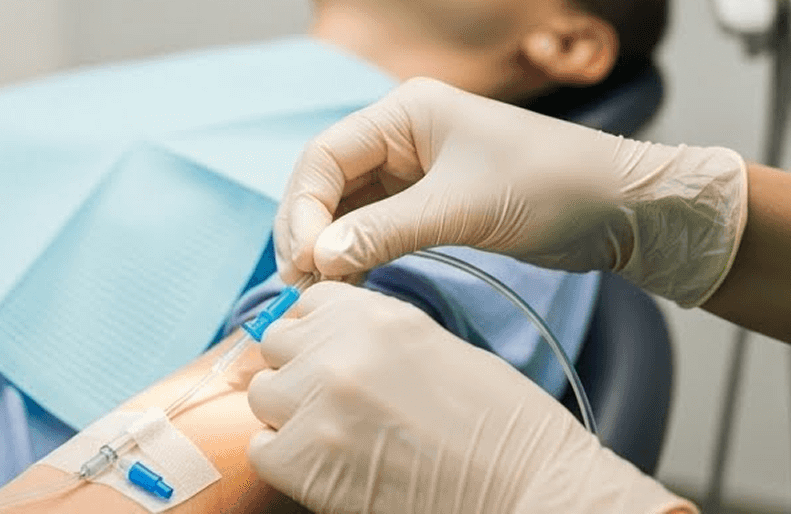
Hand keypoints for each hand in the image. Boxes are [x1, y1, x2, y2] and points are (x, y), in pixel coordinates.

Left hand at [246, 283, 691, 513]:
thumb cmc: (498, 422)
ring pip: (263, 397)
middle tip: (336, 401)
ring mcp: (318, 406)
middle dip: (298, 371)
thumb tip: (322, 340)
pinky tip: (331, 466)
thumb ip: (370, 334)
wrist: (527, 486)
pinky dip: (288, 461)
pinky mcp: (307, 462)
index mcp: (373, 314)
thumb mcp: (431, 346)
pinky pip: (263, 451)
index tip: (331, 353)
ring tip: (336, 435)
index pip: (304, 303)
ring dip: (290, 415)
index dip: (315, 330)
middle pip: (275, 346)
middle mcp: (338, 351)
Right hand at [276, 77, 747, 307]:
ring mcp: (416, 167)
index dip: (303, 209)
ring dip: (330, 247)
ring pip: (348, 207)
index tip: (302, 261)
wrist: (622, 207)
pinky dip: (357, 253)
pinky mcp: (432, 201)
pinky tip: (349, 284)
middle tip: (299, 285)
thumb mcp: (463, 208)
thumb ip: (385, 232)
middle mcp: (403, 133)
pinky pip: (376, 225)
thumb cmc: (552, 187)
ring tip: (317, 294)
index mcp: (405, 111)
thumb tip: (318, 259)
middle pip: (328, 181)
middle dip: (309, 231)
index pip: (325, 155)